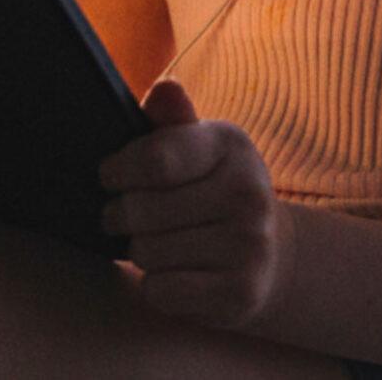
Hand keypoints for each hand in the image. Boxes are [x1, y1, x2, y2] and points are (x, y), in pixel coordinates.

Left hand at [97, 79, 293, 330]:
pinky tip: (176, 272)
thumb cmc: (215, 189)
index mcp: (230, 145)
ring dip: (141, 250)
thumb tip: (164, 88)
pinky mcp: (241, 292)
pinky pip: (161, 290)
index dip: (119, 170)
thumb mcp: (198, 146)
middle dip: (121, 215)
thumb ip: (171, 120)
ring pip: (148, 253)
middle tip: (124, 215)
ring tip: (157, 242)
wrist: (270, 253)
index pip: (156, 159)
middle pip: (142, 211)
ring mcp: (249, 245)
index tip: (110, 176)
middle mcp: (248, 193)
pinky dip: (156, 285)